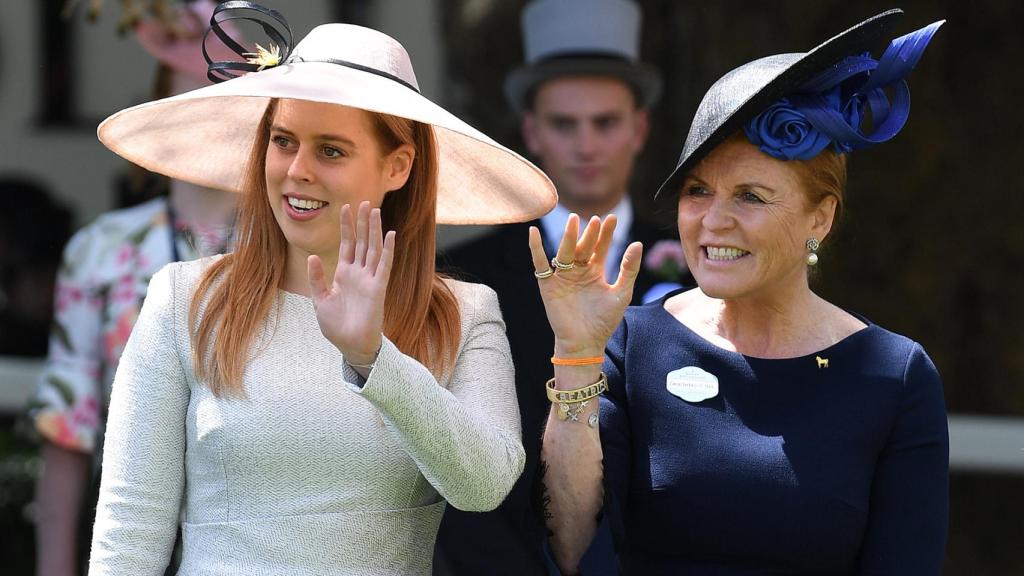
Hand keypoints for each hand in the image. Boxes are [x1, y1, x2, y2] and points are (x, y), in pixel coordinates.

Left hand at [308, 201, 394, 364]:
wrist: (350, 345)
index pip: (347, 245)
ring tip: (375, 211)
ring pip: (372, 249)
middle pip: (361, 242)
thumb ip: (317, 278)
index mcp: (344, 274)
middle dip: (362, 222)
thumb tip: (312, 256)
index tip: (346, 207)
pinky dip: (387, 250)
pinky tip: (390, 235)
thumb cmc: (336, 326)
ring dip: (374, 230)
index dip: (347, 226)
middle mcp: (358, 273)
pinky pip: (384, 265)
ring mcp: (369, 279)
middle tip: (364, 201)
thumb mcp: (320, 300)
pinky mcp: (378, 288)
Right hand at [529, 214, 642, 356]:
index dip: (606, 233)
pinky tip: (532, 233)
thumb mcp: (621, 293)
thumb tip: (637, 243)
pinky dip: (535, 248)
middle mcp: (578, 270)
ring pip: (565, 252)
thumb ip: (628, 269)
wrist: (585, 343)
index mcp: (595, 271)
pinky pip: (540, 264)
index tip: (612, 217)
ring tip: (573, 221)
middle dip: (589, 234)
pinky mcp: (548, 285)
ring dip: (568, 237)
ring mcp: (562, 276)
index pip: (601, 247)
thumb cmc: (604, 321)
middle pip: (583, 247)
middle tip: (595, 220)